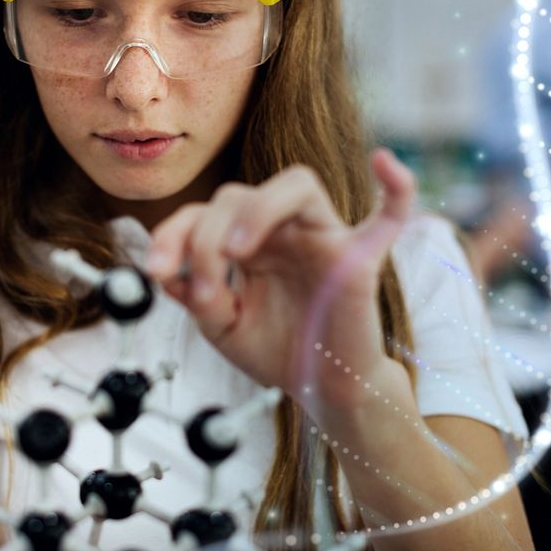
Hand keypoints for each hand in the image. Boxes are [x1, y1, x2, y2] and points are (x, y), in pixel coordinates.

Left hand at [146, 149, 415, 410]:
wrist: (322, 390)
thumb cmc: (278, 351)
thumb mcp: (222, 328)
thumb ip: (198, 298)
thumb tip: (170, 272)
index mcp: (247, 239)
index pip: (204, 212)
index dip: (172, 233)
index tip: (154, 269)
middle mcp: (283, 229)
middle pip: (239, 195)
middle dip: (204, 236)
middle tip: (199, 287)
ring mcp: (324, 237)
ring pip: (297, 185)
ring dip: (258, 209)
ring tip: (233, 251)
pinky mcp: (359, 260)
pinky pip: (389, 215)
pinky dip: (395, 187)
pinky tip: (384, 161)